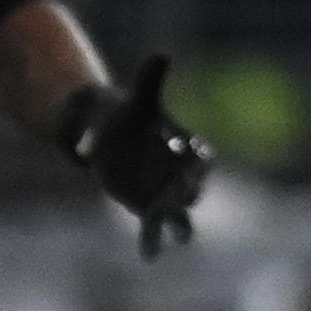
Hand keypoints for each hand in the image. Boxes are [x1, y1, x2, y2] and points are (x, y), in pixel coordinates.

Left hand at [68, 55, 213, 258]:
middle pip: (192, 187)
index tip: (194, 151)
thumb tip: (161, 54)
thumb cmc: (131, 118)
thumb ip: (151, 79)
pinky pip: (153, 229)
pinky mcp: (147, 209)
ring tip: (184, 237)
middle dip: (190, 191)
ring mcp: (166, 196)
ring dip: (181, 223)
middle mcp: (182, 176)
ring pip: (180, 212)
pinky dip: (152, 242)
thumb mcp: (139, 99)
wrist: (113, 140)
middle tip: (187, 194)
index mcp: (187, 148)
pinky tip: (149, 257)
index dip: (196, 156)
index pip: (198, 155)